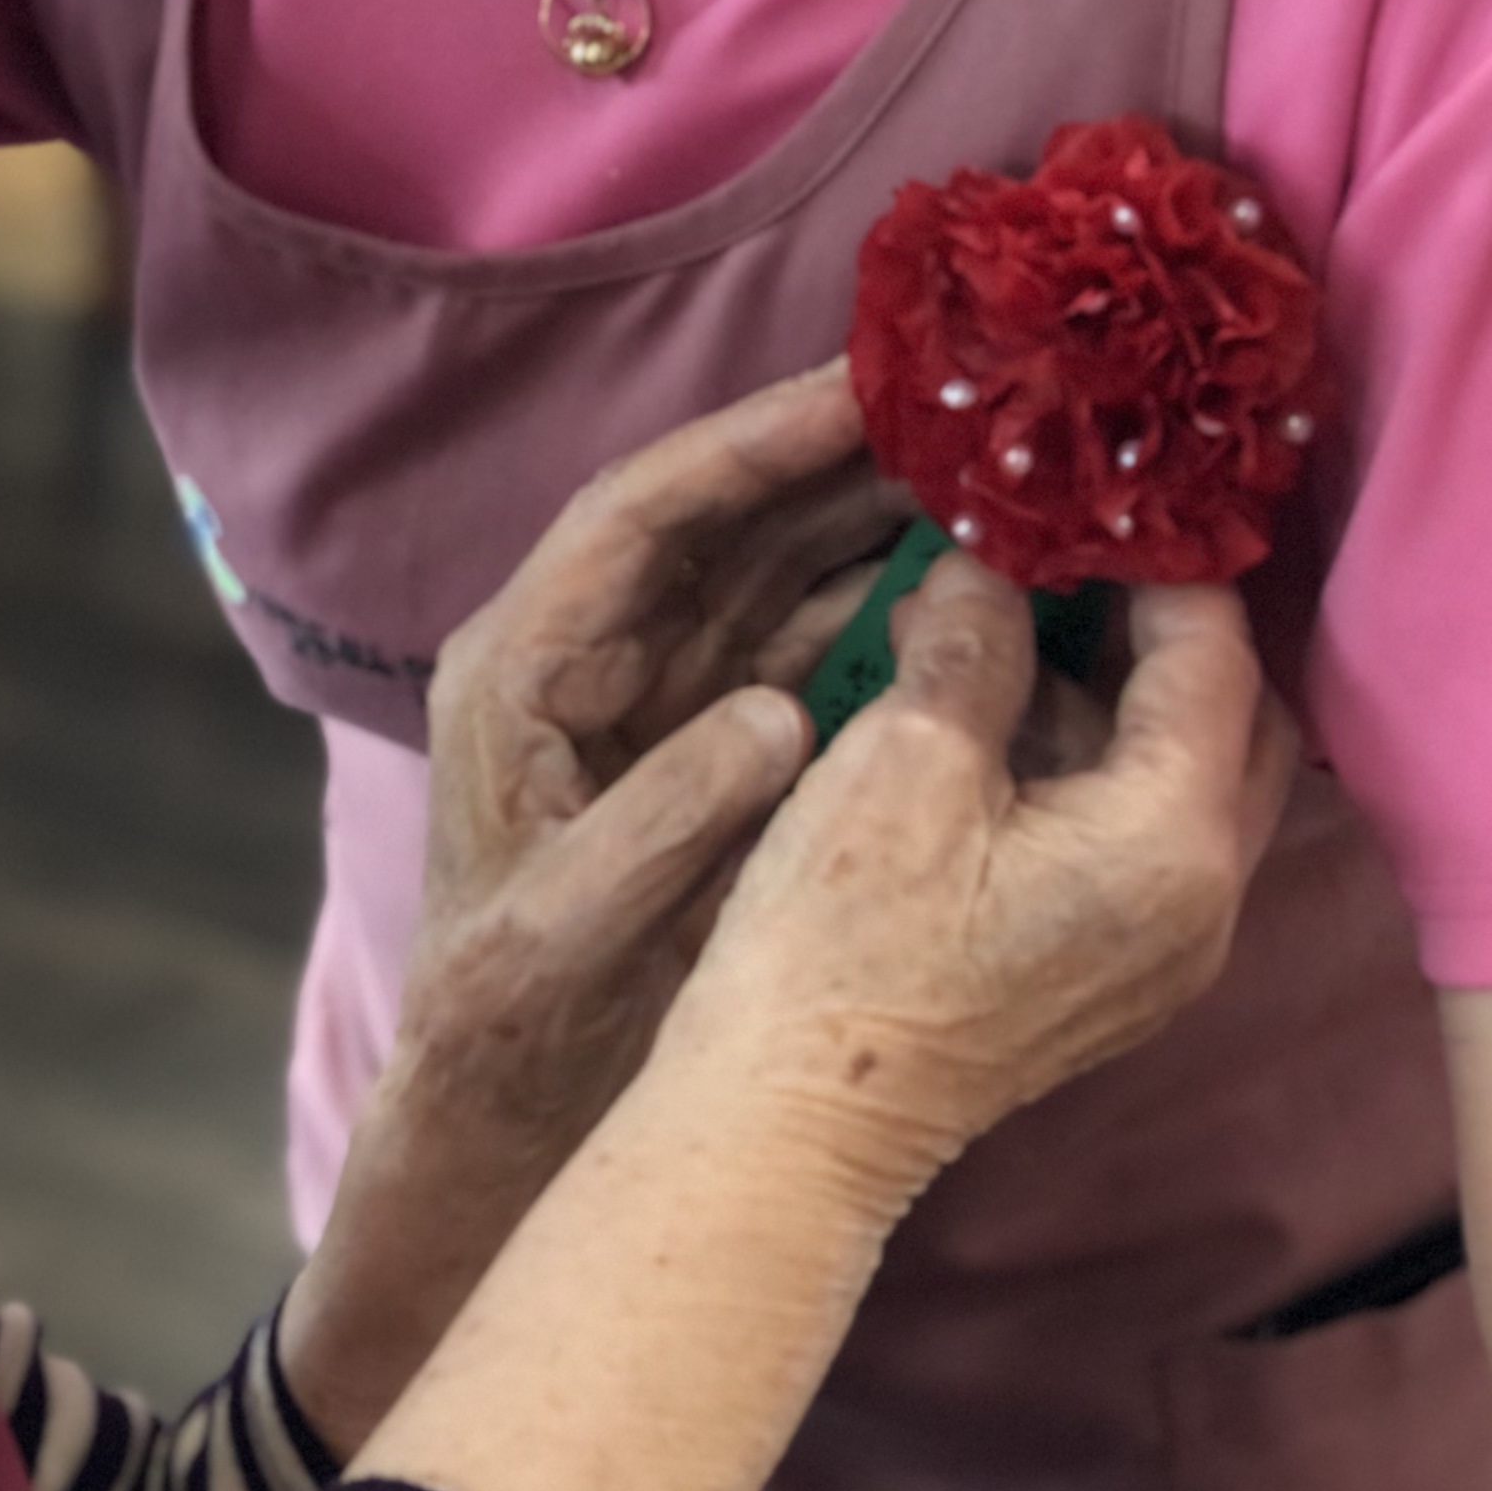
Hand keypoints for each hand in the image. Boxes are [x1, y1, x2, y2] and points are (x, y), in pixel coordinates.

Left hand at [283, 367, 904, 1449]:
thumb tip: (775, 714)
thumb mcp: (573, 926)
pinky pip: (799, 637)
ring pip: (771, 568)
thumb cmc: (511, 1017)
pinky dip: (876, 603)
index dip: (749, 442)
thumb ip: (665, 819)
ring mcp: (650, 686)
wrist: (503, 1100)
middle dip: (834, 459)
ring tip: (988, 470)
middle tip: (962, 408)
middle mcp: (586, 649)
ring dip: (869, 519)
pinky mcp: (707, 734)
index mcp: (522, 664)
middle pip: (721, 518)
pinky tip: (968, 579)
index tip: (858, 390)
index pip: (640, 512)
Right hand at [674, 552, 1298, 1201]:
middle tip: (1071, 544)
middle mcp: (1206, 901)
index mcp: (1173, 840)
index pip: (1213, 651)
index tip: (1092, 487)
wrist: (794, 1125)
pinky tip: (986, 704)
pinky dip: (1088, 756)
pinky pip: (1138, 833)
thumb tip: (999, 555)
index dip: (1155, 555)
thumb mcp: (900, 760)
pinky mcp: (1109, 972)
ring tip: (1004, 611)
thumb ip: (976, 640)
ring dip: (1114, 687)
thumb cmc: (841, 945)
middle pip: (1233, 716)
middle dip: (1162, 621)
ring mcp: (1165, 949)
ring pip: (1184, 775)